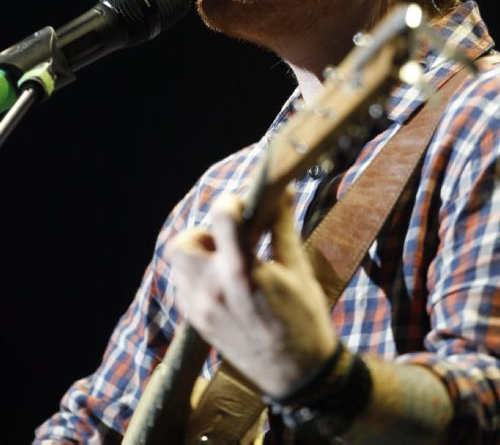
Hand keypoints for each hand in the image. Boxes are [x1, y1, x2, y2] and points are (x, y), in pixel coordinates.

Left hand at [166, 188, 336, 396]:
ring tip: (227, 260)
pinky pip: (183, 288)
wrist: (297, 375)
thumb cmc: (304, 320)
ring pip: (179, 266)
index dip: (231, 203)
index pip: (222, 219)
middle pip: (184, 243)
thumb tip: (282, 190)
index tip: (243, 204)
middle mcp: (214, 290)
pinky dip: (197, 277)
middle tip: (229, 239)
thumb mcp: (298, 270)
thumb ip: (282, 227)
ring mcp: (201, 310)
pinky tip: (223, 282)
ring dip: (198, 255)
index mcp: (242, 273)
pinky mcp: (197, 324)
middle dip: (203, 233)